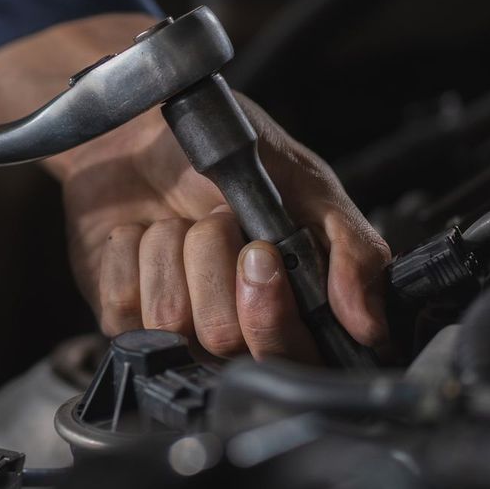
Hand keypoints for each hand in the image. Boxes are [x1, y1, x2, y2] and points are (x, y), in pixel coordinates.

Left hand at [0, 13, 388, 361]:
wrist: (143, 129)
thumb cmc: (227, 153)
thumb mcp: (308, 184)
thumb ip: (351, 250)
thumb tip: (369, 325)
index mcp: (288, 308)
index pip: (292, 359)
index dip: (272, 313)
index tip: (260, 252)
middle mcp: (232, 328)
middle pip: (226, 341)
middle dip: (215, 263)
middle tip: (217, 221)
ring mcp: (172, 326)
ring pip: (170, 319)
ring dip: (171, 248)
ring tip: (177, 222)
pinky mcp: (119, 315)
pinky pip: (121, 301)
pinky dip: (129, 250)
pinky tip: (139, 232)